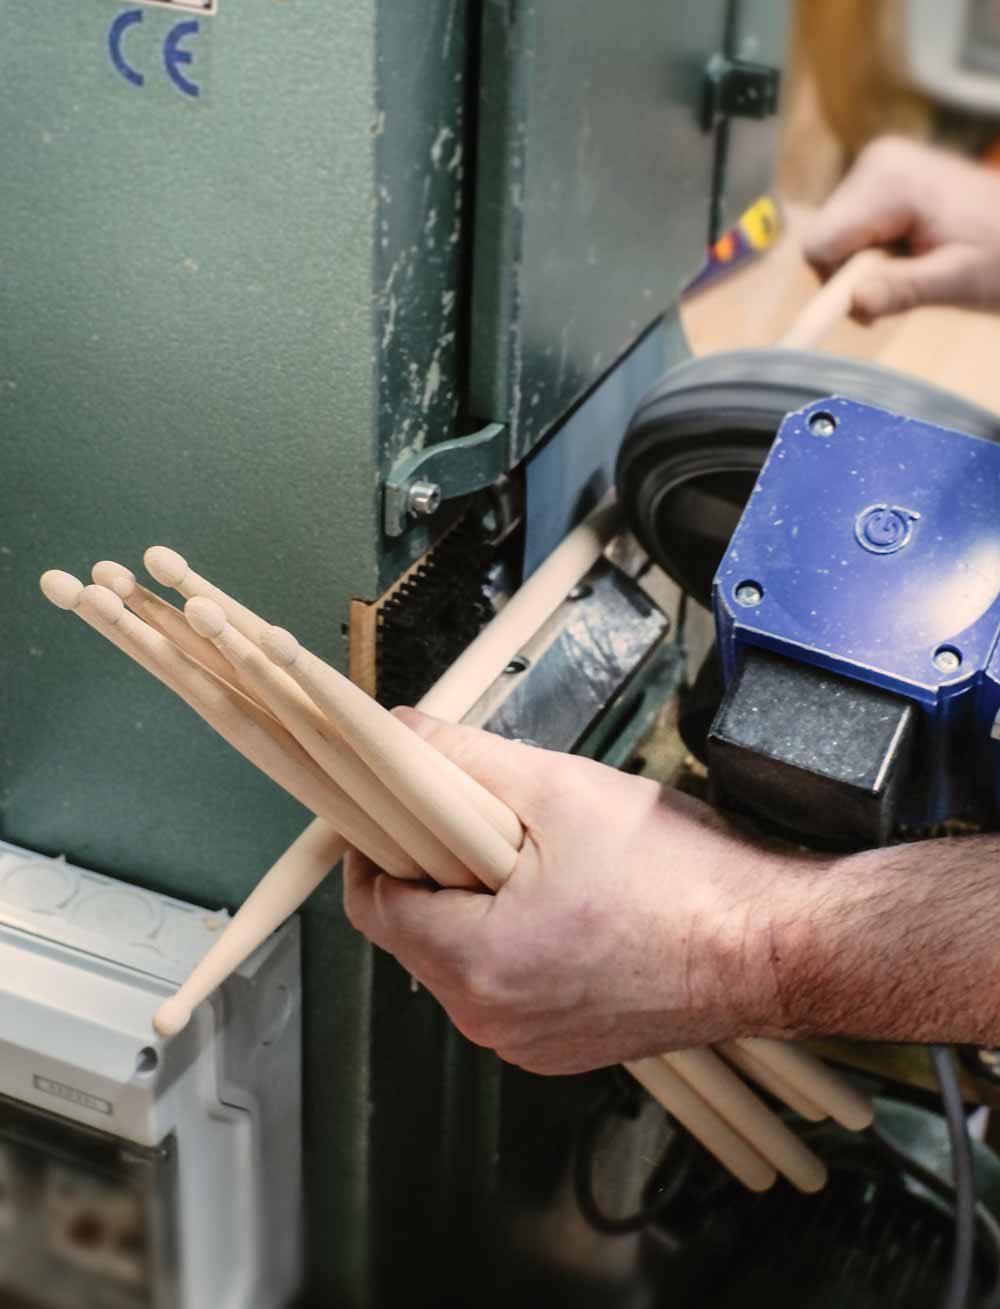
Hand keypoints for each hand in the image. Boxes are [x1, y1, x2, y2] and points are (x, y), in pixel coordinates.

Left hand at [343, 710, 799, 1074]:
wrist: (773, 946)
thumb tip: (401, 735)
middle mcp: (491, 1020)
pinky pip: (505, 984)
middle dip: (435, 867)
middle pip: (415, 931)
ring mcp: (527, 1042)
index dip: (375, 842)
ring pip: (460, 958)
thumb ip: (465, 760)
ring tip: (537, 860)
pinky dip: (513, 940)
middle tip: (482, 821)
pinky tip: (566, 902)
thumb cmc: (684, 880)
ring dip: (476, 903)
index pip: (374, 902)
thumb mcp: (562, 791)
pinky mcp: (560, 1045)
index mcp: (479, 964)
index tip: (393, 807)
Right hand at [803, 136, 999, 321]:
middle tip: (907, 279)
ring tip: (917, 265)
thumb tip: (855, 302)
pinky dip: (874, 252)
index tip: (881, 295)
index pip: (820, 244)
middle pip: (824, 240)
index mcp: (889, 179)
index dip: (840, 280)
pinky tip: (911, 250)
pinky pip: (851, 229)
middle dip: (855, 273)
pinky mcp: (883, 177)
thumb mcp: (958, 280)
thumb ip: (904, 289)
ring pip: (834, 238)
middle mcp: (876, 161)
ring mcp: (879, 166)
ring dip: (866, 266)